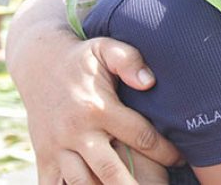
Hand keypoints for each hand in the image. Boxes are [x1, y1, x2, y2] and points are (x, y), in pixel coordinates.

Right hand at [17, 34, 181, 183]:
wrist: (39, 63)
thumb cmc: (83, 58)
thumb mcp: (106, 48)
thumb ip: (129, 60)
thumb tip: (149, 82)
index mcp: (98, 108)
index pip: (140, 136)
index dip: (164, 151)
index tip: (181, 159)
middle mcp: (76, 132)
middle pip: (109, 171)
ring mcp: (57, 148)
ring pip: (82, 184)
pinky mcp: (43, 158)